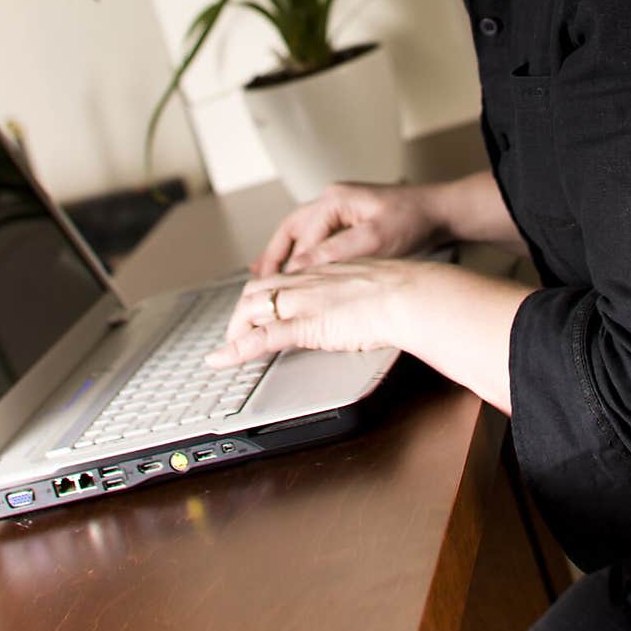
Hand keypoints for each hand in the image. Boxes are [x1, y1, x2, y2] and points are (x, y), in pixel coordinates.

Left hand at [206, 258, 417, 368]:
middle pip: (256, 290)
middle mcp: (307, 281)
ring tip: (228, 349)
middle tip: (237, 333)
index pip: (280, 278)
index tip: (257, 309)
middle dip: (241, 313)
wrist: (410, 296)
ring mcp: (303, 302)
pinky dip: (235, 349)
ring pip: (252, 309)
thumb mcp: (372, 286)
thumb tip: (359, 307)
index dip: (262, 294)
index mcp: (323, 270)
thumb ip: (355, 294)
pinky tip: (221, 360)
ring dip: (235, 330)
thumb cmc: (403, 293)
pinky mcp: (305, 324)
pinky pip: (261, 337)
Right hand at [252, 180, 444, 276]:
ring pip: (296, 232)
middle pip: (289, 231)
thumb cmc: (412, 220)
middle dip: (273, 258)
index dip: (291, 267)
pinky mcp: (344, 219)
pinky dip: (298, 252)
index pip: (303, 238)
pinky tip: (289, 267)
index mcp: (334, 200)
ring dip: (281, 254)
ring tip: (263, 278)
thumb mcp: (376, 239)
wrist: (437, 212)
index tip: (282, 292)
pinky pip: (311, 236)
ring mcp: (336, 208)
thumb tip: (302, 266)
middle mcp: (330, 200)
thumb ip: (336, 252)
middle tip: (258, 284)